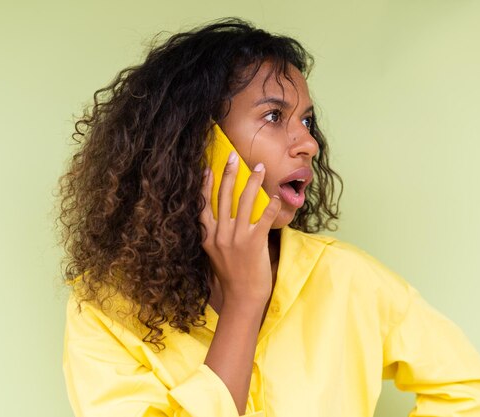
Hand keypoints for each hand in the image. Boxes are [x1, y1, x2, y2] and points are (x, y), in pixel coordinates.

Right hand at [199, 151, 281, 306]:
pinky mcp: (254, 243)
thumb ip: (216, 234)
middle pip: (223, 197)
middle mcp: (220, 235)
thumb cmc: (231, 276)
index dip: (205, 185)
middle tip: (233, 156)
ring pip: (244, 202)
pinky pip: (264, 218)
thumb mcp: (215, 254)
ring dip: (253, 182)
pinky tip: (276, 195)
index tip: (207, 168)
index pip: (204, 205)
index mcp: (208, 237)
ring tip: (259, 168)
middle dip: (228, 173)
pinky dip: (271, 205)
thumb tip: (222, 216)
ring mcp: (237, 239)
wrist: (242, 297)